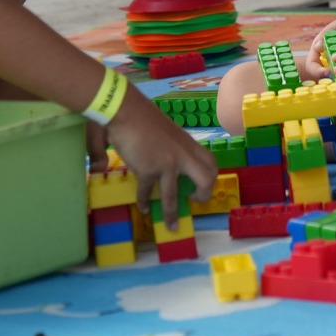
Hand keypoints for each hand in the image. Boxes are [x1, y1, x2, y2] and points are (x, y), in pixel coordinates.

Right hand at [102, 84, 216, 228]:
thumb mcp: (163, 132)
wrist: (125, 109)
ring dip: (172, 213)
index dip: (210, 175)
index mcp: (187, 143)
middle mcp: (182, 154)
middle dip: (204, 195)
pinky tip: (142, 208)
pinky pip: (147, 192)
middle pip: (206, 179)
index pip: (210, 161)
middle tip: (195, 201)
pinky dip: (144, 202)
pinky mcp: (149, 169)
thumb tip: (163, 162)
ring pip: (174, 196)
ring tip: (171, 226)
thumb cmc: (141, 116)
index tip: (202, 184)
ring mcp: (167, 163)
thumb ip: (164, 148)